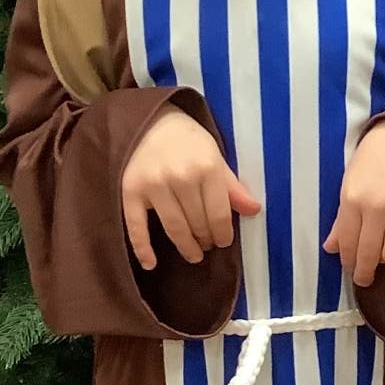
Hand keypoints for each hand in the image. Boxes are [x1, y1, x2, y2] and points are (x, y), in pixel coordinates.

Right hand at [122, 106, 260, 269]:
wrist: (149, 121)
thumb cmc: (188, 140)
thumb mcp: (215, 156)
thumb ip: (232, 186)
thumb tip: (254, 210)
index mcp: (206, 167)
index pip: (219, 213)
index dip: (223, 233)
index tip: (223, 241)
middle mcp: (180, 177)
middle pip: (197, 223)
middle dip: (205, 239)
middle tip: (207, 245)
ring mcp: (153, 185)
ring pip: (174, 228)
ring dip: (186, 246)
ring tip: (193, 253)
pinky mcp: (130, 192)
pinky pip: (136, 227)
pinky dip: (143, 249)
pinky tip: (151, 264)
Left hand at [324, 122, 384, 288]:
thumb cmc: (373, 157)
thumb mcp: (349, 182)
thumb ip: (341, 218)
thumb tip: (330, 248)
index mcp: (353, 199)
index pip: (347, 242)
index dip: (348, 260)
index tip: (350, 267)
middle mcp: (378, 207)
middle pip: (369, 252)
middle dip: (364, 270)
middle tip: (363, 278)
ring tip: (384, 263)